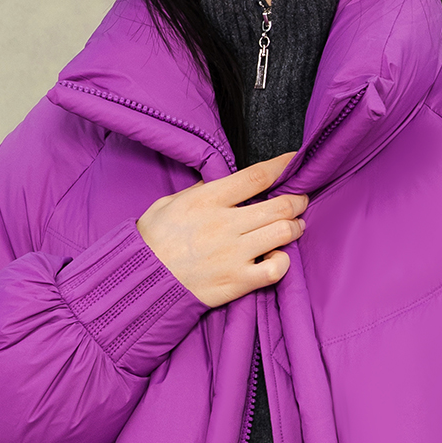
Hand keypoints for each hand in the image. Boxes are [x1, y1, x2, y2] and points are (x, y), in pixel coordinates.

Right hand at [136, 152, 305, 307]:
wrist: (141, 282)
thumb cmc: (152, 242)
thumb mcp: (168, 204)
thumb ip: (197, 191)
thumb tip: (216, 181)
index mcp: (208, 199)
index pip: (256, 176)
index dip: (283, 166)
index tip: (295, 161)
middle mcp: (225, 224)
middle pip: (280, 205)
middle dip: (297, 200)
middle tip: (300, 201)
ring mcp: (234, 253)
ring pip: (284, 233)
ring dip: (294, 228)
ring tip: (293, 227)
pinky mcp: (238, 281)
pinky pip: (276, 269)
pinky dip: (282, 261)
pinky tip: (276, 258)